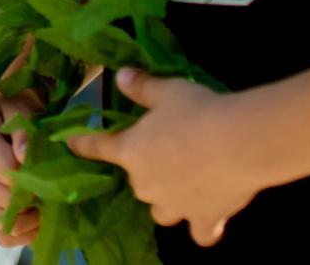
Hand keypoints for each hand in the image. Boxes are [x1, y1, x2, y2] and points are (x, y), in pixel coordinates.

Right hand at [0, 90, 42, 247]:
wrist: (3, 121)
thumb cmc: (14, 112)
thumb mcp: (21, 109)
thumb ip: (24, 129)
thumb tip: (24, 156)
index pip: (6, 169)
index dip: (33, 172)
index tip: (47, 165)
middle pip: (6, 199)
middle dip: (34, 196)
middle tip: (52, 186)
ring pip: (5, 222)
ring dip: (32, 217)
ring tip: (46, 199)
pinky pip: (3, 236)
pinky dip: (25, 232)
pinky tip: (37, 215)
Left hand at [69, 67, 263, 245]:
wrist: (239, 142)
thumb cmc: (196, 111)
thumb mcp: (166, 91)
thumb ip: (142, 86)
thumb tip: (121, 76)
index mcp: (130, 151)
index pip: (98, 146)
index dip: (84, 144)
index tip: (71, 144)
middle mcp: (146, 184)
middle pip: (137, 182)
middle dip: (148, 171)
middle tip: (169, 153)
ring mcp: (175, 206)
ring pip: (161, 212)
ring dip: (167, 202)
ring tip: (181, 188)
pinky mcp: (204, 218)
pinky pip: (199, 233)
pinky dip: (202, 227)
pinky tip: (207, 220)